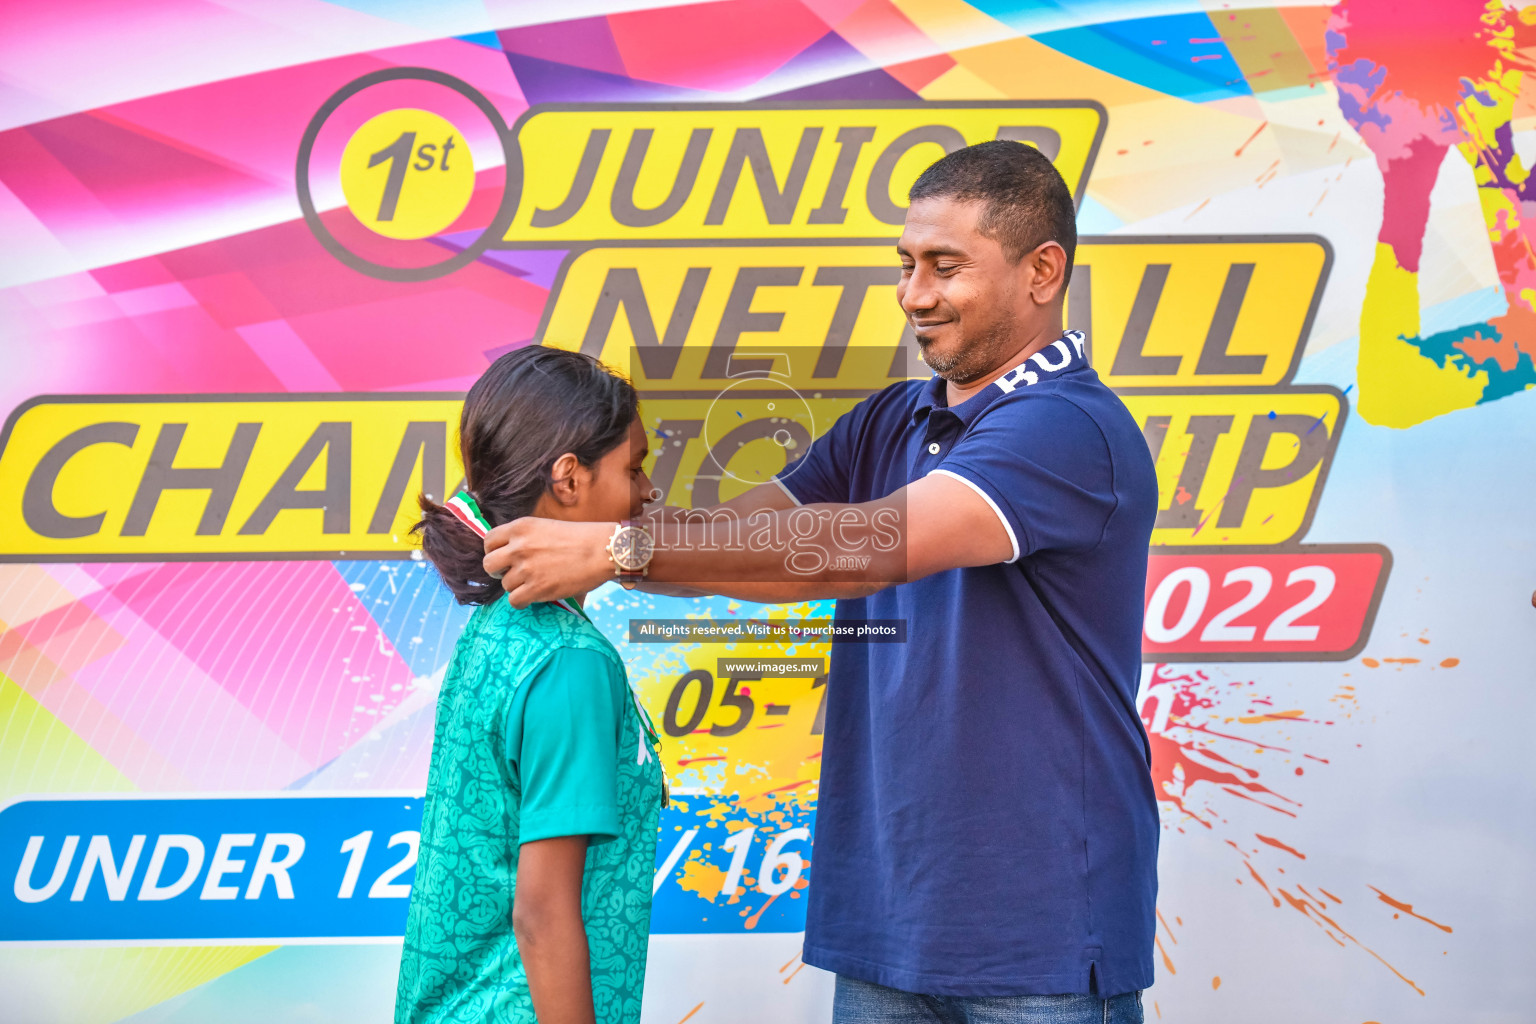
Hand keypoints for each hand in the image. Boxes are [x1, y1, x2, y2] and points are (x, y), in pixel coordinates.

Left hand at [482, 518, 613, 607]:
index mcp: (521, 527)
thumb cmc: (579, 539)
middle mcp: (519, 546)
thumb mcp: (545, 527)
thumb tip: (506, 554)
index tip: (504, 558)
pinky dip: (523, 600)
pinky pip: (514, 601)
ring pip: (505, 585)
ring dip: (517, 586)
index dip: (494, 552)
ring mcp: (527, 568)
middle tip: (514, 573)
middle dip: (499, 571)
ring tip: (536, 582)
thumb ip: (524, 538)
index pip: (488, 541)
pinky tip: (536, 594)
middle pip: (489, 565)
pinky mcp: (537, 588)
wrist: (602, 550)